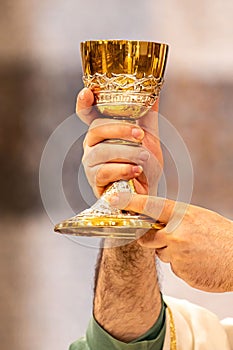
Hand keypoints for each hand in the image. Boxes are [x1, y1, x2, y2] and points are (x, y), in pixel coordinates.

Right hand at [76, 88, 162, 196]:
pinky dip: (122, 169)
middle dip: (119, 130)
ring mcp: (91, 163)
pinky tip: (136, 170)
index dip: (83, 102)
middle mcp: (92, 145)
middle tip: (140, 135)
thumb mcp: (149, 135)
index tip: (87, 92)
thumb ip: (148, 114)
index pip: (86, 113)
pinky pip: (104, 171)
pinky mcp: (95, 181)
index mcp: (102, 130)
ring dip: (125, 152)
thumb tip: (154, 89)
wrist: (148, 190)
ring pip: (101, 151)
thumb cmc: (144, 162)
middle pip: (96, 129)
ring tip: (143, 157)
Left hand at [108, 192, 232, 292]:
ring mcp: (178, 252)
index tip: (113, 198)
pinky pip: (174, 267)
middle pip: (148, 237)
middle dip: (154, 240)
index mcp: (183, 215)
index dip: (131, 202)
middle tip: (175, 240)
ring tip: (196, 252)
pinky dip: (184, 266)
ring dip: (173, 254)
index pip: (151, 206)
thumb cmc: (222, 237)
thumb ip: (177, 219)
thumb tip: (158, 221)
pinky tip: (199, 263)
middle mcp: (176, 232)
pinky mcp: (181, 270)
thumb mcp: (199, 218)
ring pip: (162, 254)